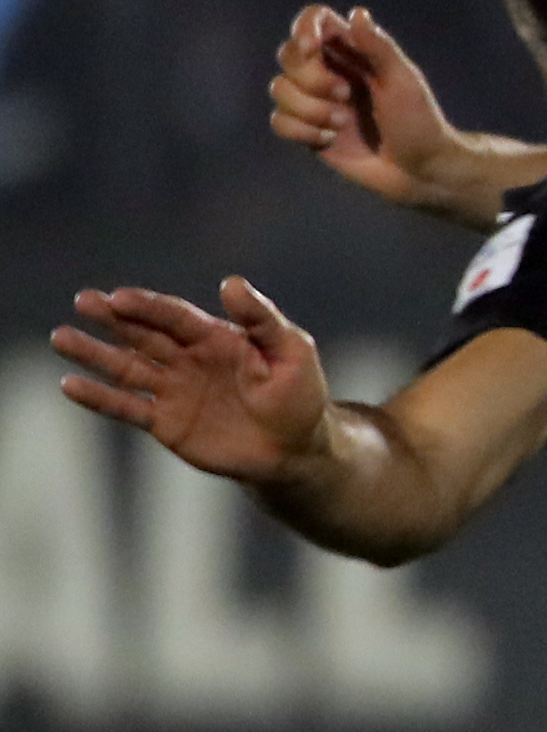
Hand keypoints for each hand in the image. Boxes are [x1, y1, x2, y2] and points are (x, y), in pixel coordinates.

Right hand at [53, 278, 332, 482]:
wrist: (297, 449)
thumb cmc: (300, 395)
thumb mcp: (292, 350)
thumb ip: (261, 319)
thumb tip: (230, 282)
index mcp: (215, 338)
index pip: (175, 316)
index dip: (148, 306)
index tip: (118, 297)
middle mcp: (187, 359)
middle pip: (143, 334)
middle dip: (113, 318)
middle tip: (83, 301)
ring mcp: (174, 390)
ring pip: (126, 368)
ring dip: (94, 354)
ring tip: (62, 338)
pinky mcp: (166, 423)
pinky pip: (128, 408)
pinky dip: (100, 398)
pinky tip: (70, 384)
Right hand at [267, 6, 482, 217]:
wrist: (419, 170)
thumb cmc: (419, 121)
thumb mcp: (404, 81)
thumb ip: (379, 47)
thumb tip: (357, 12)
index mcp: (352, 51)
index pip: (315, 20)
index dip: (304, 28)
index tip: (312, 48)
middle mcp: (328, 70)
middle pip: (288, 54)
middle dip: (311, 77)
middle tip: (346, 95)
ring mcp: (314, 100)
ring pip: (279, 88)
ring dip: (309, 108)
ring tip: (342, 123)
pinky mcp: (307, 129)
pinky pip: (279, 121)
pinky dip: (301, 130)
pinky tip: (330, 140)